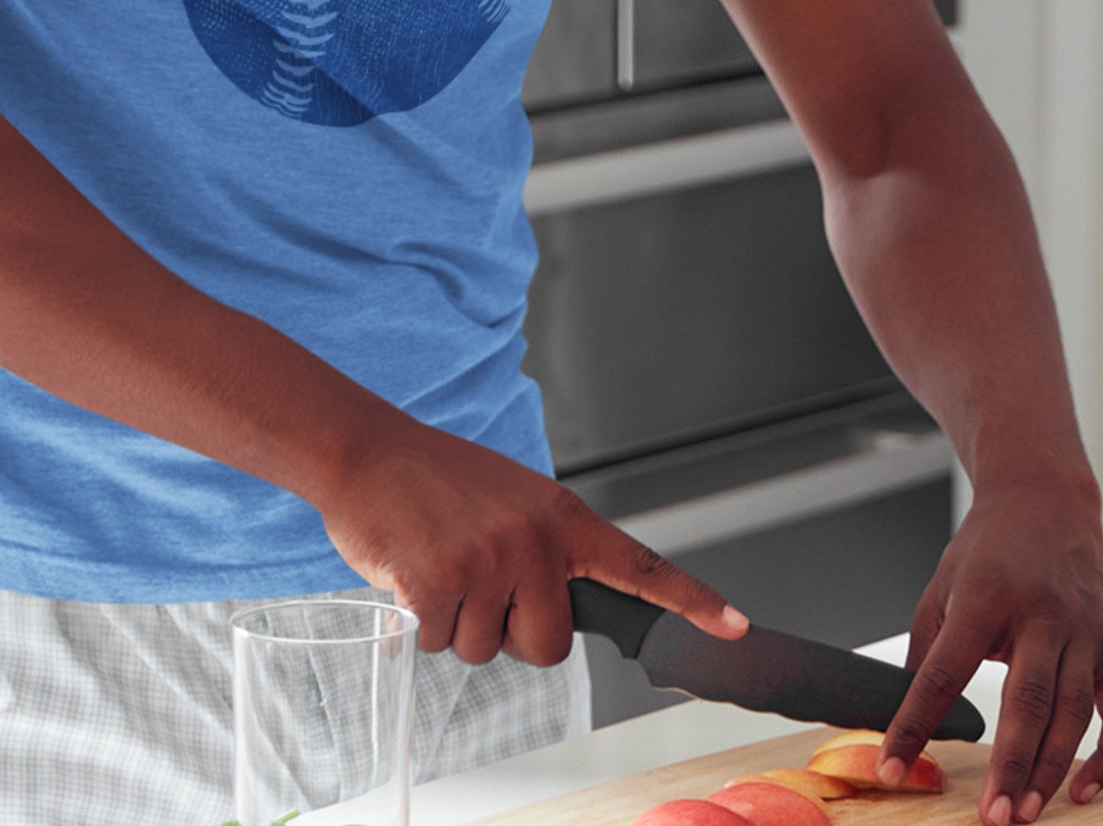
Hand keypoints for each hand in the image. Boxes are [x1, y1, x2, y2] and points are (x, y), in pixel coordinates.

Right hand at [312, 414, 746, 666]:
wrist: (367, 451)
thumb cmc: (434, 479)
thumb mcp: (510, 500)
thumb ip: (543, 549)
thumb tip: (554, 610)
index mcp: (560, 517)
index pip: (638, 566)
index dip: (690, 602)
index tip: (735, 628)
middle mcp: (534, 541)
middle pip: (549, 646)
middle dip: (512, 632)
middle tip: (479, 583)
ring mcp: (488, 562)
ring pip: (488, 650)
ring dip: (458, 623)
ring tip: (440, 563)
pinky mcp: (438, 584)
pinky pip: (441, 643)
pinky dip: (420, 621)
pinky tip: (412, 571)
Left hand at [879, 479, 1102, 825]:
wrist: (1045, 501)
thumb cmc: (988, 546)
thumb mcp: (942, 585)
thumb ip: (926, 648)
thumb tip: (905, 709)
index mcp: (985, 598)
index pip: (942, 672)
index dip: (914, 723)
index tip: (892, 766)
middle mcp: (1041, 616)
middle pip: (1027, 702)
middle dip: (1009, 767)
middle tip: (993, 816)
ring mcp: (1084, 632)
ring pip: (1074, 715)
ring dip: (1052, 772)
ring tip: (1026, 814)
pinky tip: (1085, 789)